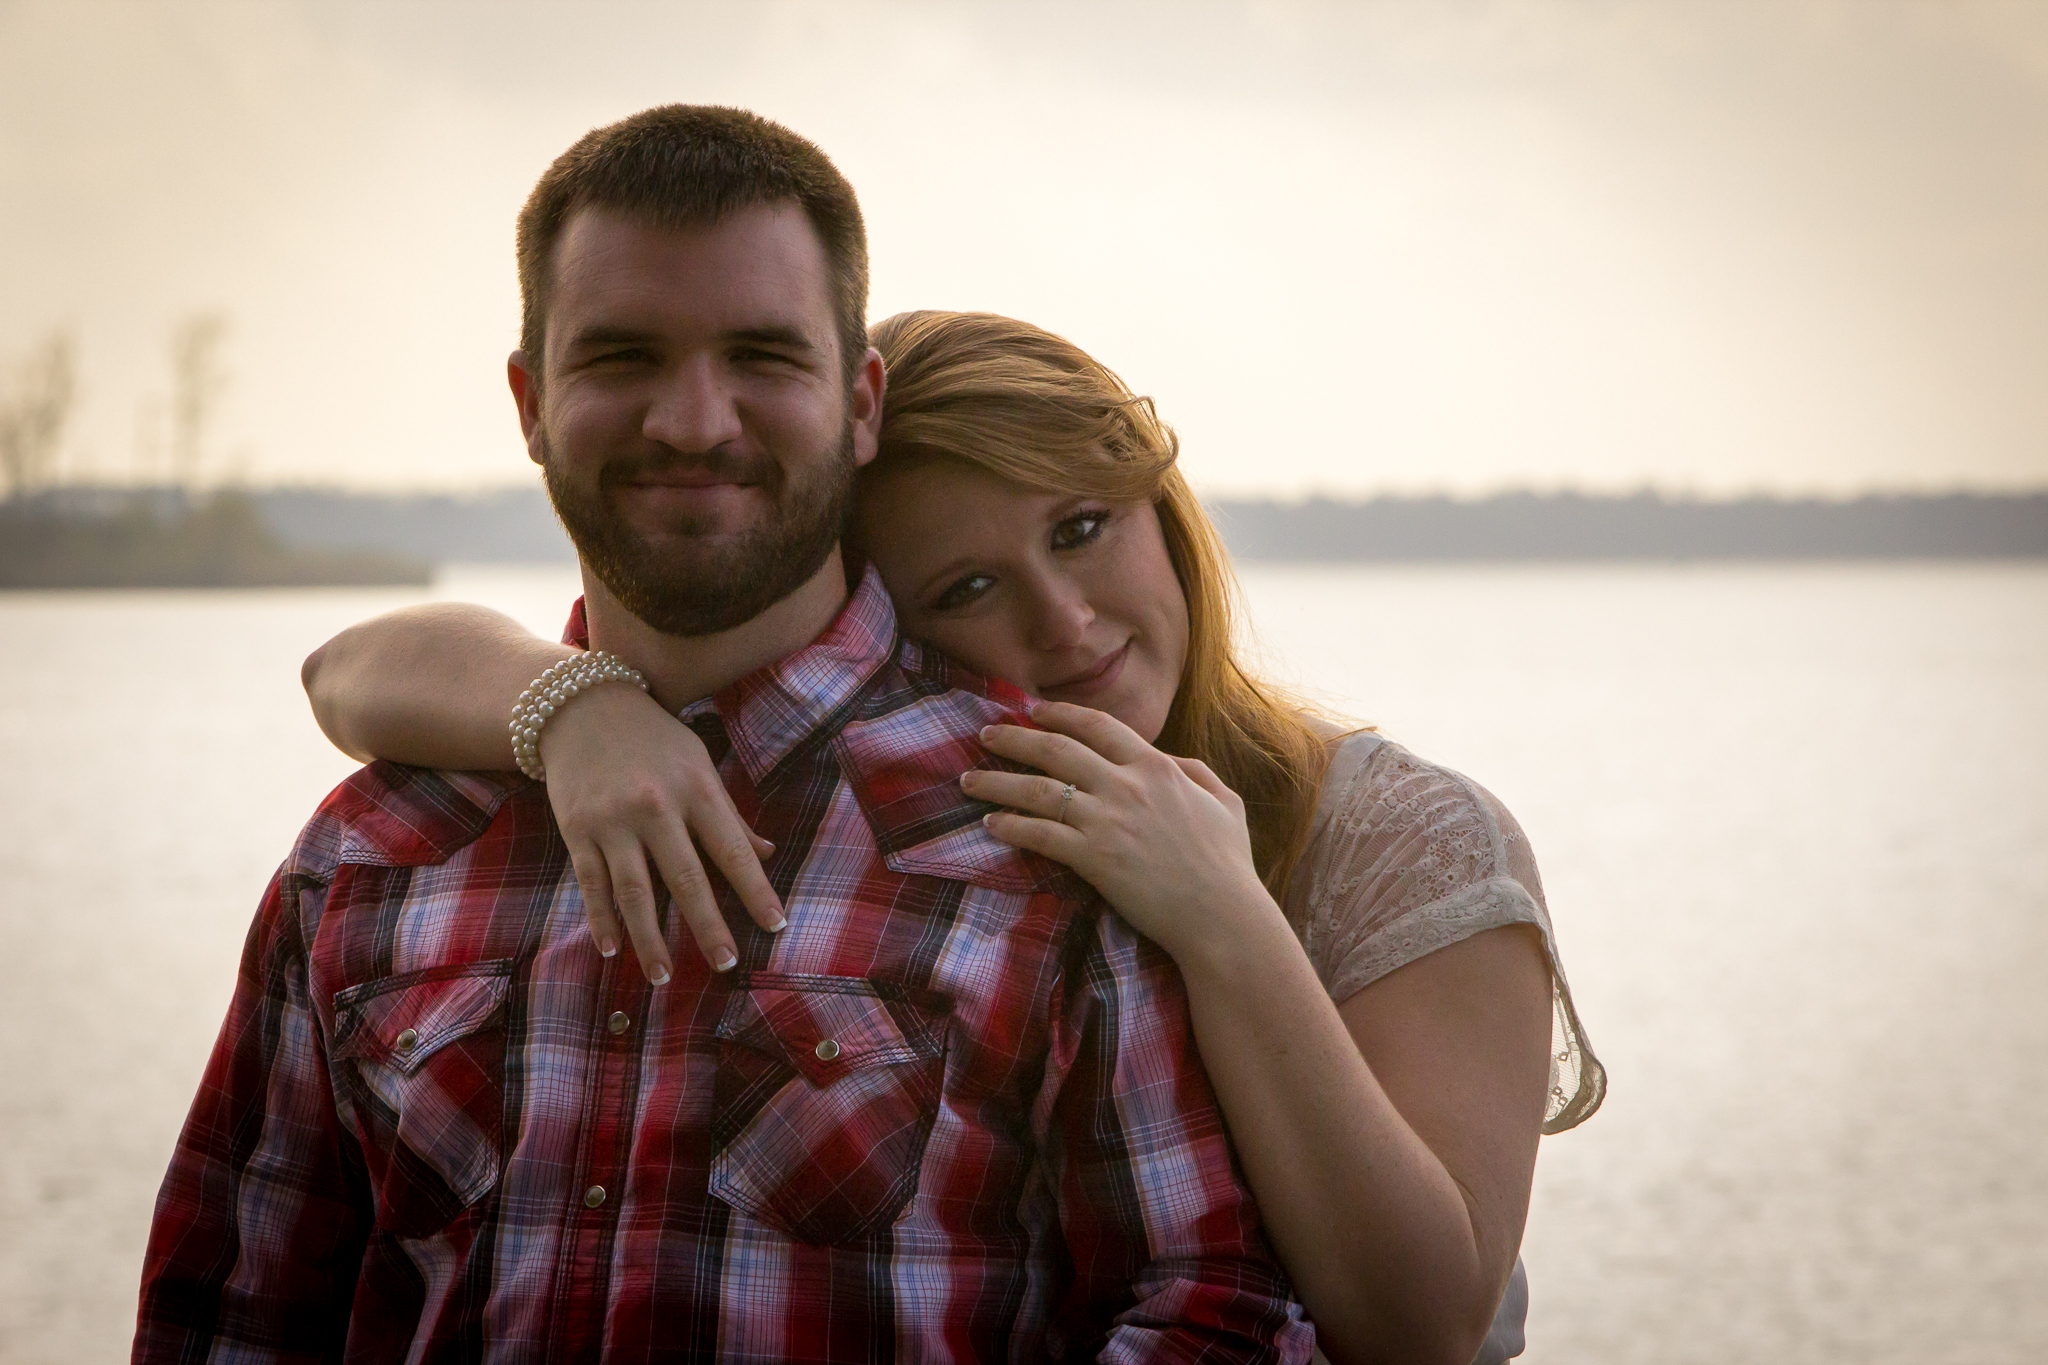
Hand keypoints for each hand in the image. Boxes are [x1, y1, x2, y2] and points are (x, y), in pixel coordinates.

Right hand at [539, 681, 783, 980]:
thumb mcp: (699, 763)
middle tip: (725, 965)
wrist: (581, 706)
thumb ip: (730, 815)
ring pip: (635, 891)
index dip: (755, 891)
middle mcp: (655, 807)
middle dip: (707, 926)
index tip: (775, 926)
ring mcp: (613, 821)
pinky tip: (613, 948)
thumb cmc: (653, 738)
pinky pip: (591, 883)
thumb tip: (767, 854)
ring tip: (663, 976)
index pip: (732, 850)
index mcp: (696, 789)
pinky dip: (601, 919)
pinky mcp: (577, 830)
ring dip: (649, 938)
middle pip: (686, 878)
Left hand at [962, 701, 1280, 964]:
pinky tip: (991, 824)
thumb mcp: (1225, 802)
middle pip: (1057, 749)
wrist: (1222, 917)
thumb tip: (1168, 758)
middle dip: (1015, 738)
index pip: (1098, 726)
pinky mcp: (1094, 859)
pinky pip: (1040, 834)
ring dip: (997, 782)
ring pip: (1038, 790)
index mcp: (1158, 766)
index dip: (1060, 714)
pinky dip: (1011, 826)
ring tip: (968, 780)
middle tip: (985, 735)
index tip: (1033, 711)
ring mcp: (1108, 822)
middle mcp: (1128, 786)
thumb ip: (1194, 771)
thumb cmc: (1228, 864)